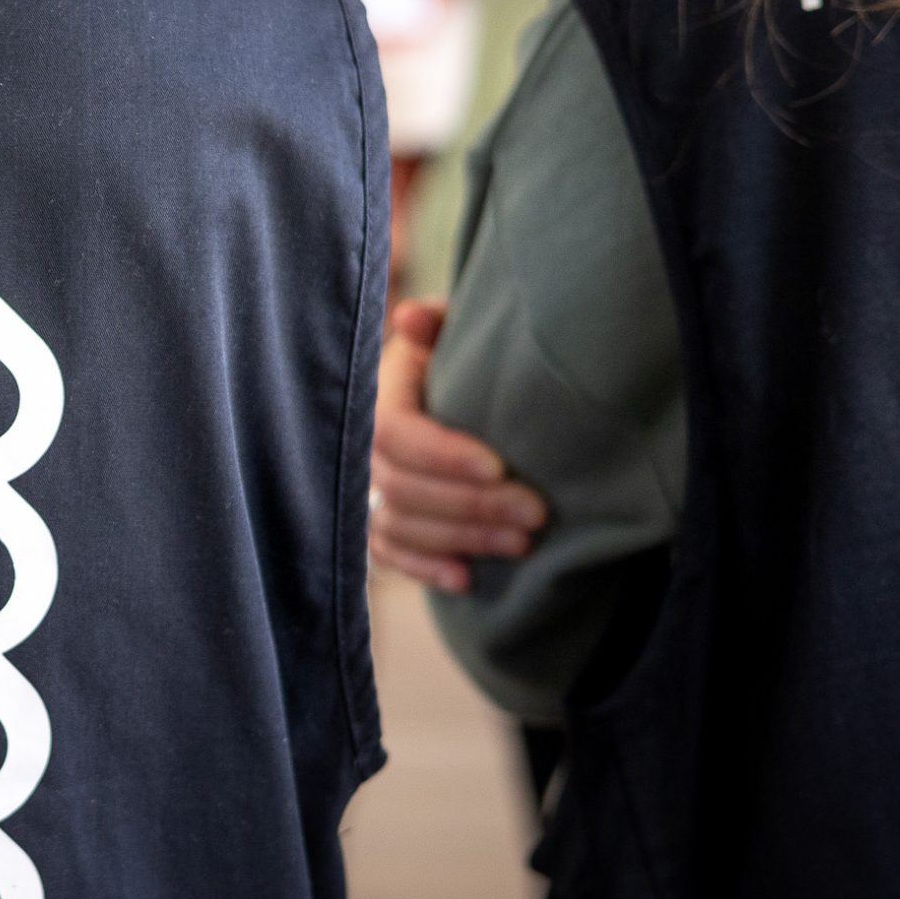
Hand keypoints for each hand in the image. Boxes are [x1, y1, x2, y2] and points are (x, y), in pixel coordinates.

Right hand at [370, 299, 547, 593]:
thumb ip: (437, 326)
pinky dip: (424, 568)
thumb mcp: (456, 332)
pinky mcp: (382, 523)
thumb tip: (411, 319)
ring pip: (399, 524)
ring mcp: (369, 488)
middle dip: (470, 505)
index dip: (442, 454)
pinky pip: (388, 554)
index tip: (499, 466)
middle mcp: (365, 445)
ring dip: (461, 540)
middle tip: (535, 513)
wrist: (464, 393)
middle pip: (400, 486)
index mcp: (383, 392)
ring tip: (522, 543)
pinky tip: (468, 579)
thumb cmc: (466, 359)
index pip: (393, 430)